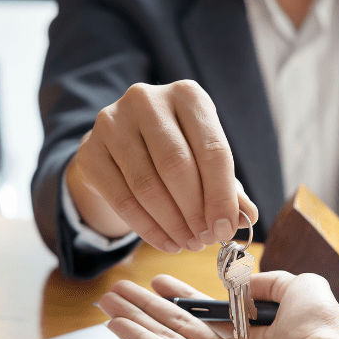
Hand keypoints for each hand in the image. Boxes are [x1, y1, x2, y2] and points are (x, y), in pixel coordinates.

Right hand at [66, 80, 257, 252]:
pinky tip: (166, 242)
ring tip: (189, 243)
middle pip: (177, 167)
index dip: (221, 196)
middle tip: (205, 239)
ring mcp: (112, 121)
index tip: (226, 229)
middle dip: (195, 212)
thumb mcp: (207, 162)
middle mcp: (147, 100)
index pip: (212, 150)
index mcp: (188, 95)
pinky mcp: (90, 149)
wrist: (122, 146)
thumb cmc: (177, 151)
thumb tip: (248, 216)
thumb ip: (229, 188)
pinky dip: (148, 228)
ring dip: (172, 224)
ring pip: (147, 185)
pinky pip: (122, 199)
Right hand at [98, 271, 338, 338]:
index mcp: (254, 335)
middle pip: (179, 325)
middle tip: (119, 290)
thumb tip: (246, 281)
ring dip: (135, 320)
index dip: (182, 295)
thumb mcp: (299, 287)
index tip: (159, 280)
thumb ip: (269, 281)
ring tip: (107, 301)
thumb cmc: (321, 330)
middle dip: (148, 307)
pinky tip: (116, 324)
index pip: (208, 313)